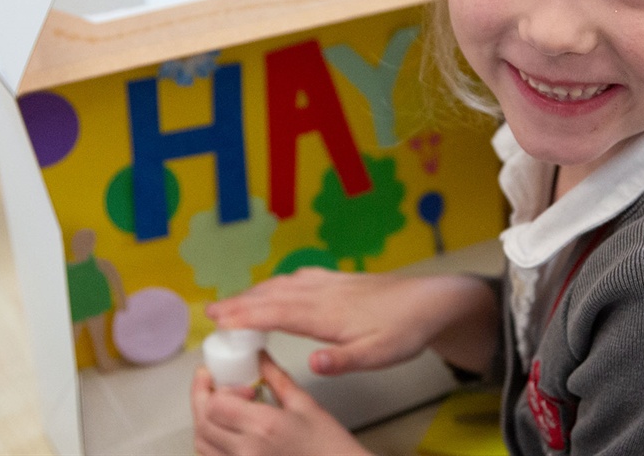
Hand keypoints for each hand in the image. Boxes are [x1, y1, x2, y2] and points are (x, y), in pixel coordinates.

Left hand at [191, 352, 369, 455]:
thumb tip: (259, 357)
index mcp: (264, 427)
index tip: (229, 381)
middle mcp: (247, 452)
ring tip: (219, 408)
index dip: (214, 388)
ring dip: (204, 422)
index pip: (215, 404)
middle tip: (211, 384)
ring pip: (202, 444)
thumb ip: (276, 378)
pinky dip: (211, 444)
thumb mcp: (305, 405)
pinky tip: (225, 432)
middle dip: (202, 399)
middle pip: (202, 423)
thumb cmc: (329, 447)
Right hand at [206, 269, 497, 375]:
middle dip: (240, 303)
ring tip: (232, 302)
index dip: (244, 316)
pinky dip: (278, 284)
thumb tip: (311, 363)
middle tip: (211, 312)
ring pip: (283, 285)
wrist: (432, 300)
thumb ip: (343, 360)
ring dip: (255, 292)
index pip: (275, 313)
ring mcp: (330, 283)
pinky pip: (298, 279)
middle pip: (272, 296)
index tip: (218, 321)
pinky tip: (276, 286)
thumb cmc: (405, 330)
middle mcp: (323, 293)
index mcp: (326, 313)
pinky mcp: (339, 280)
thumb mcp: (378, 355)